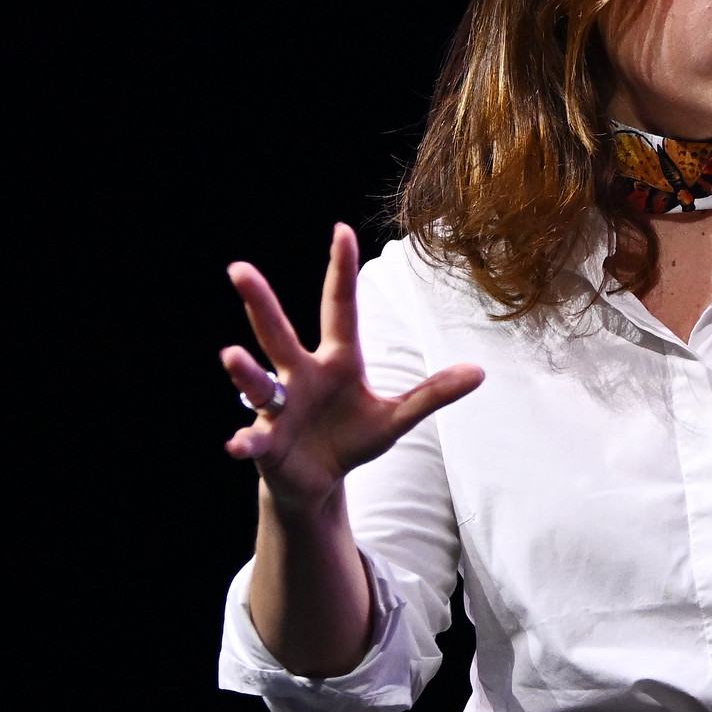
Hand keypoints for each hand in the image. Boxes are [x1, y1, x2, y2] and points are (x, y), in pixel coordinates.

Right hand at [220, 224, 483, 506]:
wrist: (317, 481)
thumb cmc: (351, 438)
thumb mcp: (396, 418)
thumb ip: (432, 394)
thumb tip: (480, 372)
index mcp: (336, 362)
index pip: (339, 308)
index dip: (340, 271)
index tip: (342, 230)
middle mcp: (299, 376)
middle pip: (278, 332)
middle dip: (259, 301)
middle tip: (239, 269)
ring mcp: (278, 408)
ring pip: (257, 381)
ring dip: (244, 370)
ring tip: (231, 355)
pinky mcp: (266, 442)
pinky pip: (252, 439)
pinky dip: (244, 441)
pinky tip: (237, 444)